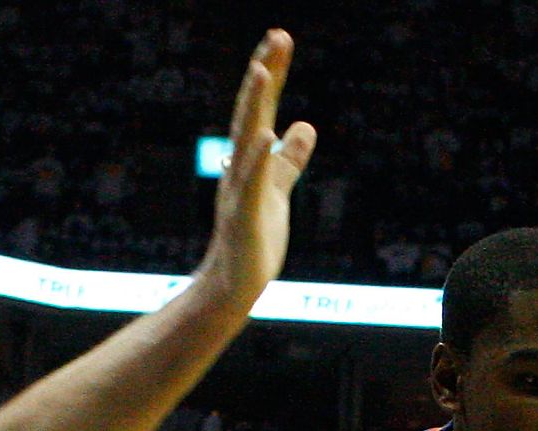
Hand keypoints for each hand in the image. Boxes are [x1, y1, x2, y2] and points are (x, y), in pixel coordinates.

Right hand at [194, 29, 316, 309]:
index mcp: (250, 161)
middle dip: (263, 74)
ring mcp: (240, 191)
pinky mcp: (246, 218)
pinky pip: (251, 184)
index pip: (261, 109)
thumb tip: (304, 126)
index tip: (280, 39)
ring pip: (246, 141)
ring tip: (262, 72)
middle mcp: (240, 168)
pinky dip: (258, 159)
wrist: (232, 287)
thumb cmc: (253, 242)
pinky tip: (267, 136)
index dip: (271, 74)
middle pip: (251, 113)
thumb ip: (289, 159)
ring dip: (253, 107)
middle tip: (277, 36)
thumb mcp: (278, 191)